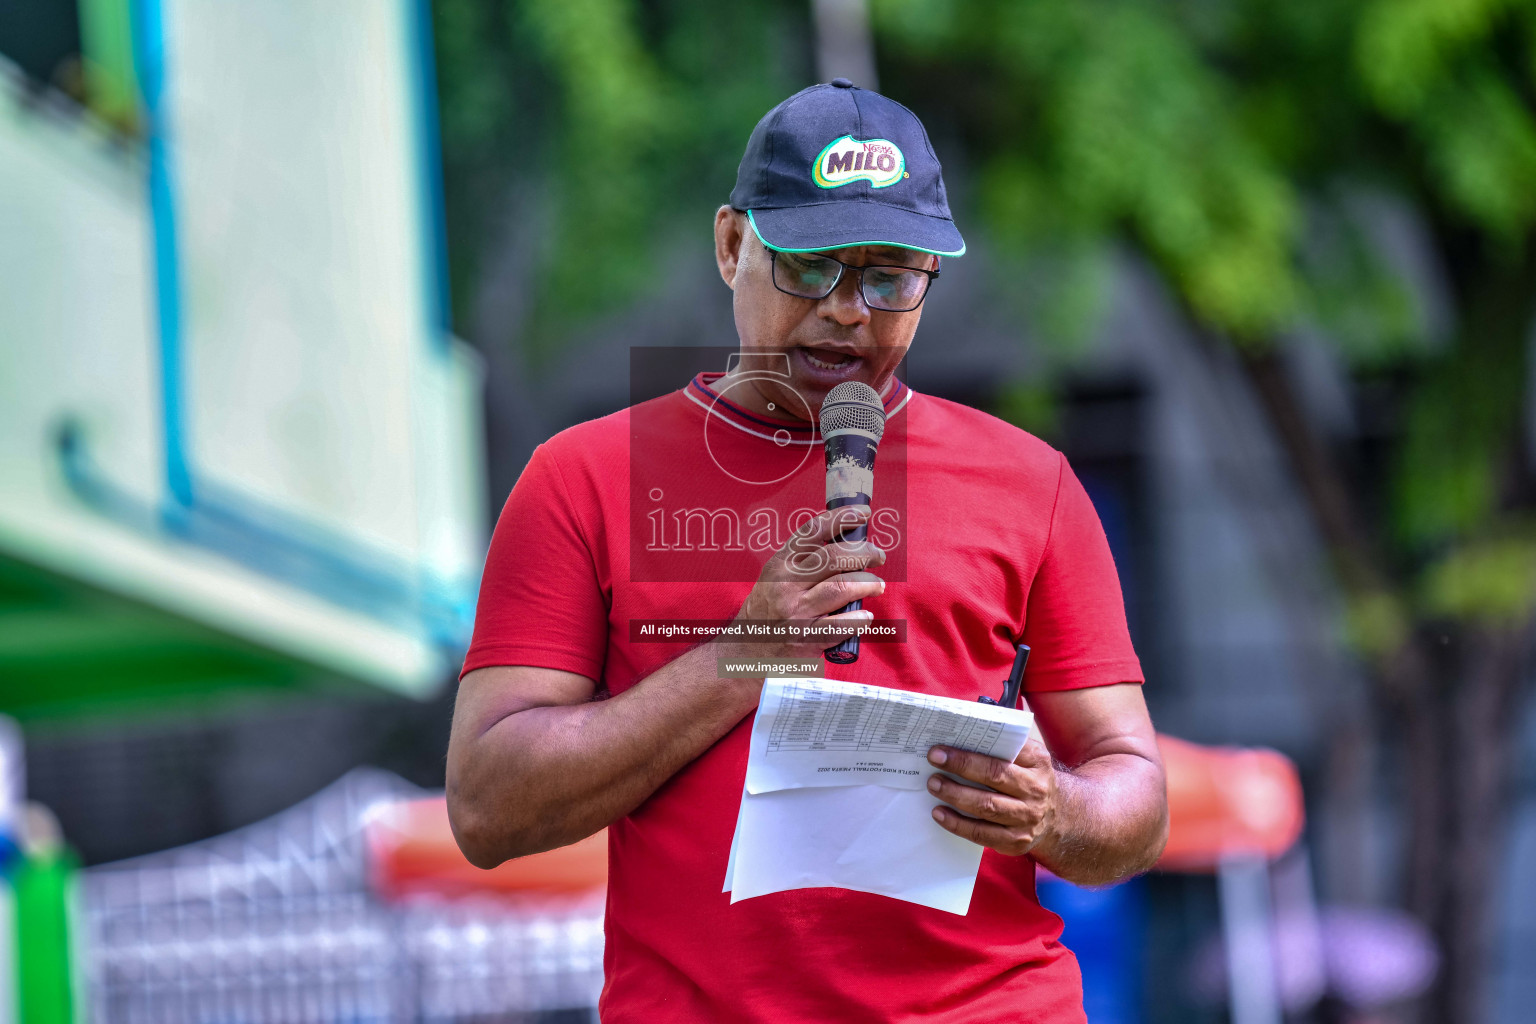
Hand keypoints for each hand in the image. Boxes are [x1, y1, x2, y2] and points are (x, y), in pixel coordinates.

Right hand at [725, 505, 885, 660]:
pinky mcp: (807, 639)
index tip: (863, 514)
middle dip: (864, 553)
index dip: (841, 518)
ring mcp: (796, 612)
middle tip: (878, 556)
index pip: (813, 531)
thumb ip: (803, 563)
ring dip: (868, 583)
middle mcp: (786, 585)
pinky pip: (842, 624)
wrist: (746, 653)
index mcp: (779, 565)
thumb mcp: (775, 579)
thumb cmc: (767, 612)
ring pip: (843, 587)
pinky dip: (860, 618)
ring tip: (878, 585)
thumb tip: (845, 544)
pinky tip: (866, 616)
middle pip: (834, 557)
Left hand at [926, 738, 1057, 856]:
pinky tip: (940, 814)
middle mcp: (1036, 790)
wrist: (1057, 816)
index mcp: (1037, 762)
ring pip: (987, 807)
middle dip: (961, 767)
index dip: (970, 751)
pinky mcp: (1016, 841)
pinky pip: (982, 834)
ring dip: (956, 795)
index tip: (942, 748)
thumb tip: (964, 734)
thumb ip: (1005, 744)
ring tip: (934, 785)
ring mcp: (1027, 819)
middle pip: (994, 777)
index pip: (1003, 751)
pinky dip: (957, 824)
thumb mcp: (1029, 757)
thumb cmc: (1030, 779)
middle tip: (934, 761)